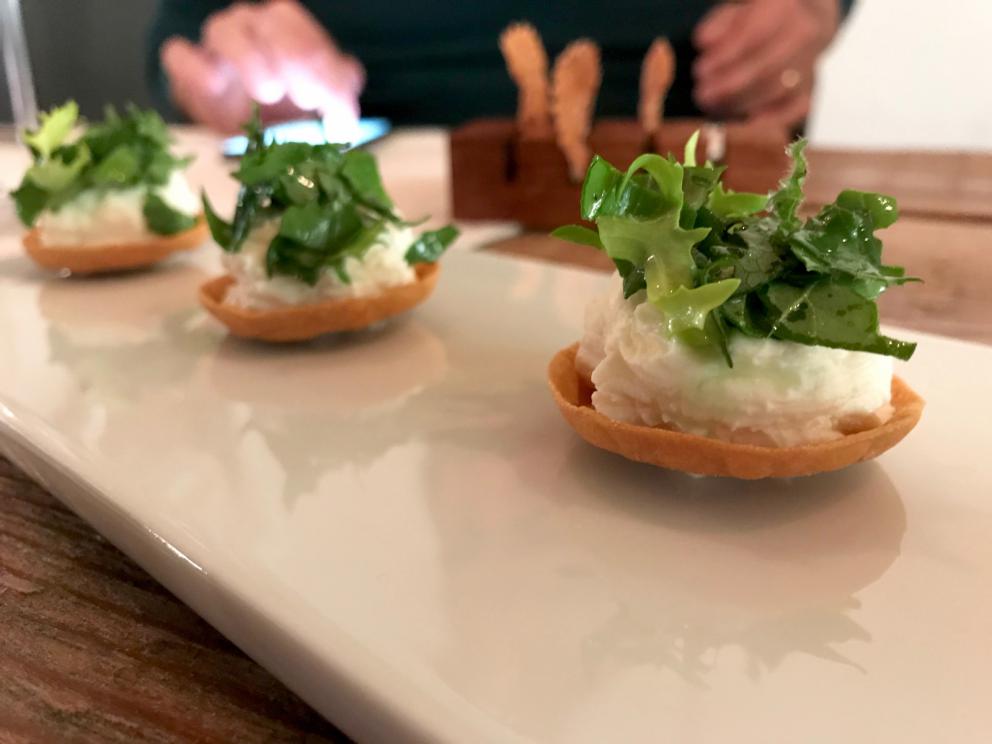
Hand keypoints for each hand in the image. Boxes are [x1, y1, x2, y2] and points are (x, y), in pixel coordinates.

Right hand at [160, 0, 364, 131]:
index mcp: (286, 24)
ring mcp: (217, 41)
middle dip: (291, 58)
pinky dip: (194, 68)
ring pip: (224, 30)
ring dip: (249, 60)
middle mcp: (251, 23)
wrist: (246, 124)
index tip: (320, 98)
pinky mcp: (188, 68)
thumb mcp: (325, 104)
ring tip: (268, 92)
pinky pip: (179, 55)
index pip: (300, 28)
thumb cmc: (290, 106)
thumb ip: (341, 97)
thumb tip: (347, 99)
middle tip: (304, 98)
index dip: (315, 63)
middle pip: (268, 22)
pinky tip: (216, 86)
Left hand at [693, 0, 840, 127]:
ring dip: (742, 102)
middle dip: (730, 86)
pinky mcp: (811, 86)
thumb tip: (704, 42)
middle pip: (767, 67)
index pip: (754, 35)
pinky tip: (749, 122)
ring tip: (713, 105)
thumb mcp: (739, 6)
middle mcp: (804, 33)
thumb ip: (722, 21)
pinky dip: (775, 118)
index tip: (700, 71)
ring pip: (779, 89)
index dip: (725, 57)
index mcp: (785, 5)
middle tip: (702, 95)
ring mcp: (811, 62)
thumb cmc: (763, 12)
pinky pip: (798, 106)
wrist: (807, 15)